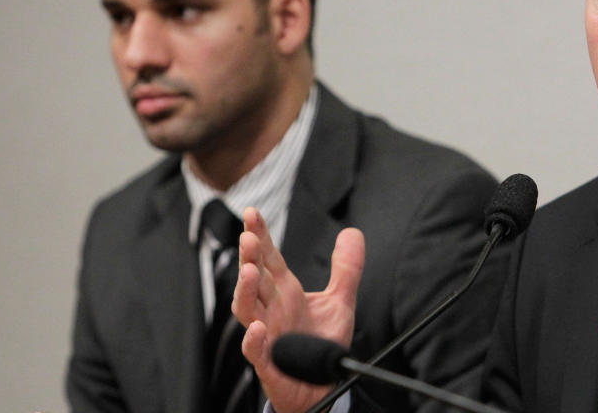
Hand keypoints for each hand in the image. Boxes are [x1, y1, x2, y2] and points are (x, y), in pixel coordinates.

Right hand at [232, 207, 364, 412]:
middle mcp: (271, 308)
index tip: (252, 213)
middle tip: (248, 237)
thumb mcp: (340, 301)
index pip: (269, 257)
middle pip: (254, 278)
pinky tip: (258, 327)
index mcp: (285, 291)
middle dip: (249, 257)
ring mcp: (266, 334)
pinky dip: (254, 339)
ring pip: (246, 309)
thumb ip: (346, 269)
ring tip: (249, 271)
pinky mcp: (268, 361)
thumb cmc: (320, 343)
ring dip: (245, 291)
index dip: (259, 235)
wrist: (320, 384)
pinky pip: (255, 350)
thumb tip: (353, 233)